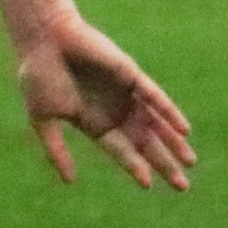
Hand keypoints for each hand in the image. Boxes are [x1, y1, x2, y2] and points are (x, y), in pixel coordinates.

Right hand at [16, 14, 195, 189]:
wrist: (43, 41)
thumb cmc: (38, 76)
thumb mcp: (42, 119)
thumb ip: (55, 150)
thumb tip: (69, 181)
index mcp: (94, 122)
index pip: (121, 150)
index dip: (135, 167)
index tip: (148, 185)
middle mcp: (114, 110)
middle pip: (144, 141)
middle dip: (163, 163)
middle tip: (182, 186)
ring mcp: (125, 93)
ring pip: (156, 122)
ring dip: (173, 142)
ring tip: (190, 160)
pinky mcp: (131, 75)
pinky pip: (155, 98)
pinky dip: (169, 113)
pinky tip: (183, 129)